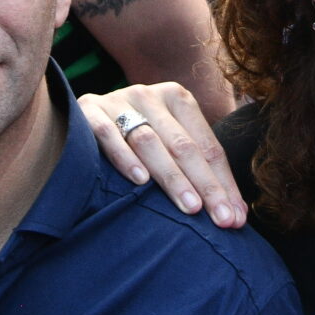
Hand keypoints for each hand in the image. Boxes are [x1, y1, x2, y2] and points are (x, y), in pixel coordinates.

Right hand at [79, 82, 244, 226]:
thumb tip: (237, 217)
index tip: (236, 218)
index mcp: (177, 98)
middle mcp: (149, 95)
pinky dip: (124, 157)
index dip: (224, 183)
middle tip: (222, 219)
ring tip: (190, 207)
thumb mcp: (170, 141)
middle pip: (184, 145)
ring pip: (150, 141)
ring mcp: (117, 100)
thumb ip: (200, 171)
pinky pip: (107, 134)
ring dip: (172, 177)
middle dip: (206, 186)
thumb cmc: (136, 137)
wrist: (77, 116)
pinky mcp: (87, 111)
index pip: (208, 146)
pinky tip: (139, 181)